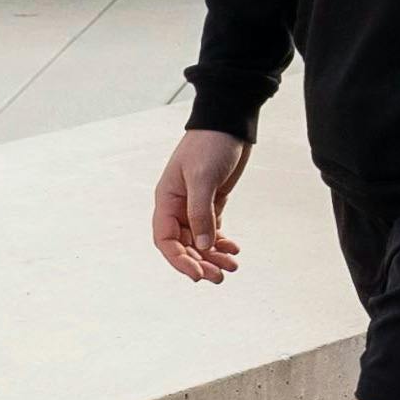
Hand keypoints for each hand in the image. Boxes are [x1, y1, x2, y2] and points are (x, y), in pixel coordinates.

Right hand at [150, 126, 248, 282]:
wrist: (229, 123)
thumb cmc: (210, 144)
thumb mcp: (203, 177)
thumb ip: (201, 212)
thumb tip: (204, 245)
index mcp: (167, 200)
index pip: (165, 240)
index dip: (179, 260)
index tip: (198, 273)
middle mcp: (178, 206)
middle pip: (184, 245)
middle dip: (200, 262)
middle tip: (220, 276)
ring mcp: (195, 205)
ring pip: (200, 241)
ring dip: (214, 256)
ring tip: (232, 266)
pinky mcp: (213, 202)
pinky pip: (213, 230)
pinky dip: (221, 242)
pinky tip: (233, 249)